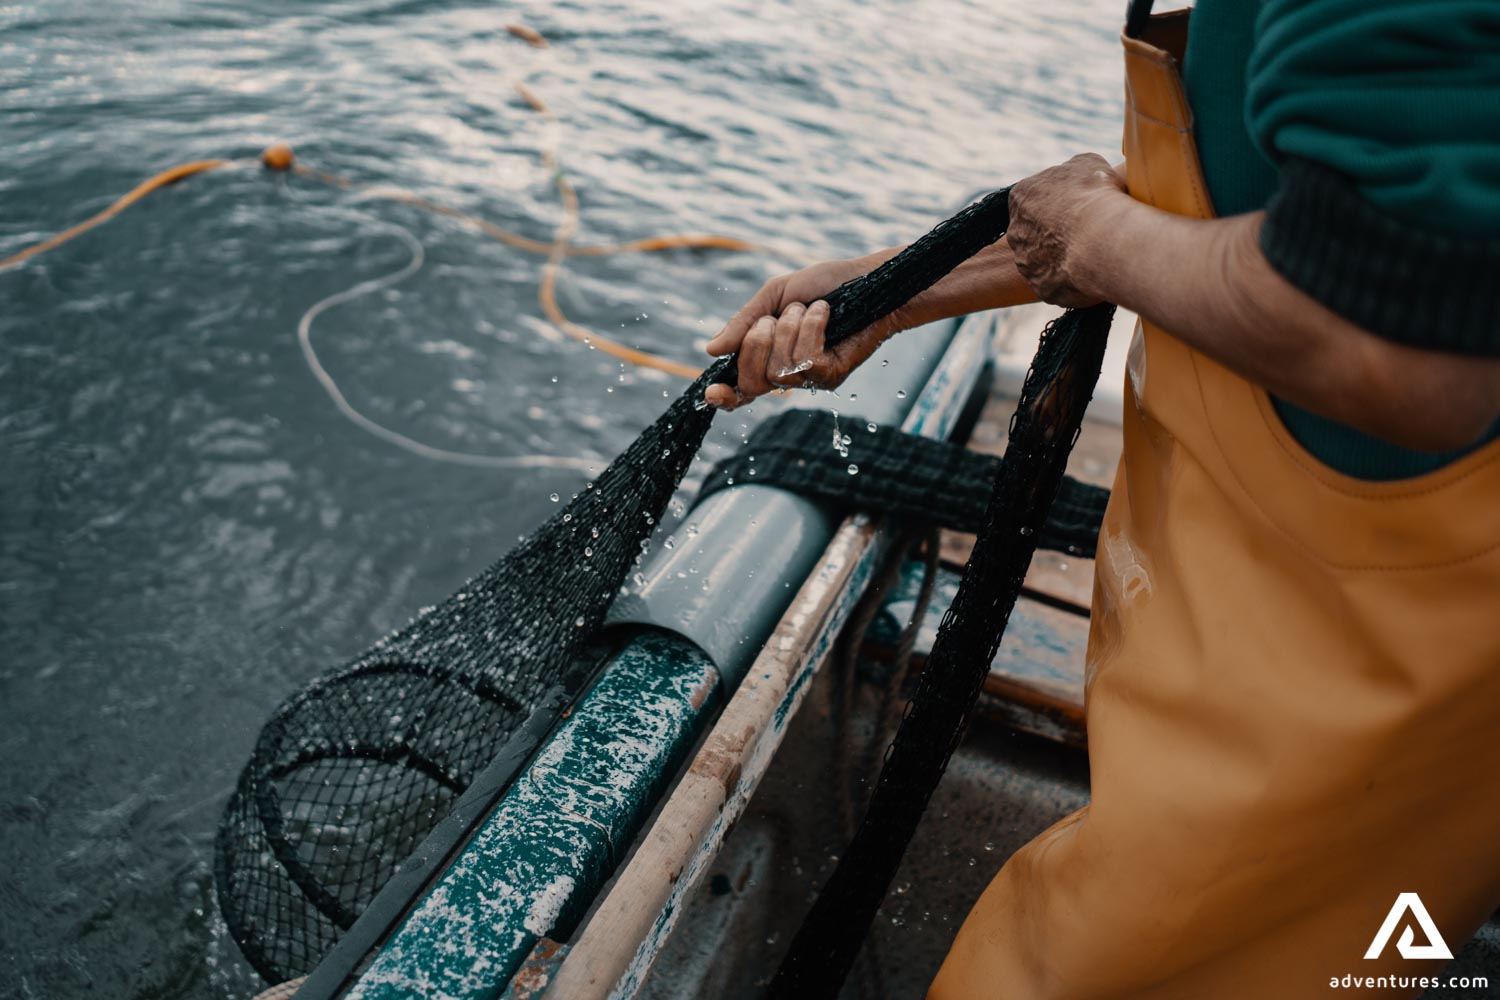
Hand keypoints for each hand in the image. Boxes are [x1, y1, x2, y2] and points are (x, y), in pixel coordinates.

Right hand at [702, 255, 901, 409]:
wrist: (865, 281)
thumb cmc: (822, 286)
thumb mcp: (774, 296)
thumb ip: (743, 321)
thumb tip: (711, 350)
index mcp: (766, 357)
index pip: (740, 388)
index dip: (724, 396)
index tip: (711, 393)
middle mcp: (785, 374)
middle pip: (751, 382)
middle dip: (754, 344)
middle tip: (772, 319)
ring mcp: (809, 379)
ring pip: (779, 370)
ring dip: (789, 328)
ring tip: (808, 309)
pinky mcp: (831, 376)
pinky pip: (806, 362)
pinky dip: (811, 328)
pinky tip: (824, 313)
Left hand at [1006, 153, 1131, 306]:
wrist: (1100, 238)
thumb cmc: (1096, 194)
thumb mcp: (1089, 164)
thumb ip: (1074, 169)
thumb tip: (1078, 175)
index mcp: (1021, 197)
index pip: (1033, 198)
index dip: (1059, 201)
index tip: (1079, 203)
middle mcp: (1015, 231)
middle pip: (1035, 230)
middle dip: (1057, 230)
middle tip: (1087, 231)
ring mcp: (1025, 262)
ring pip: (1044, 258)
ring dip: (1064, 255)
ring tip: (1093, 251)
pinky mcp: (1040, 287)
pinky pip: (1056, 281)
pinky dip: (1072, 277)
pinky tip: (1092, 270)